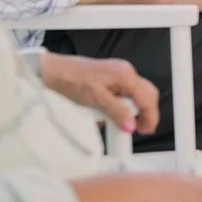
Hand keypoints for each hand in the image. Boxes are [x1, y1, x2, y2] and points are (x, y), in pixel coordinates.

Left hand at [38, 53, 159, 134]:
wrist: (52, 71)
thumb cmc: (70, 80)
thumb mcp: (95, 100)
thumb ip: (115, 112)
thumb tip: (130, 125)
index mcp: (125, 75)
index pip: (147, 98)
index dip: (149, 116)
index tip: (145, 130)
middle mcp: (125, 71)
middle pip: (146, 94)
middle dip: (144, 113)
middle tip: (137, 128)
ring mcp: (118, 73)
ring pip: (134, 94)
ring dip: (130, 110)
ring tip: (118, 122)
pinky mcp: (109, 76)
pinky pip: (122, 92)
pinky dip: (119, 105)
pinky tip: (107, 113)